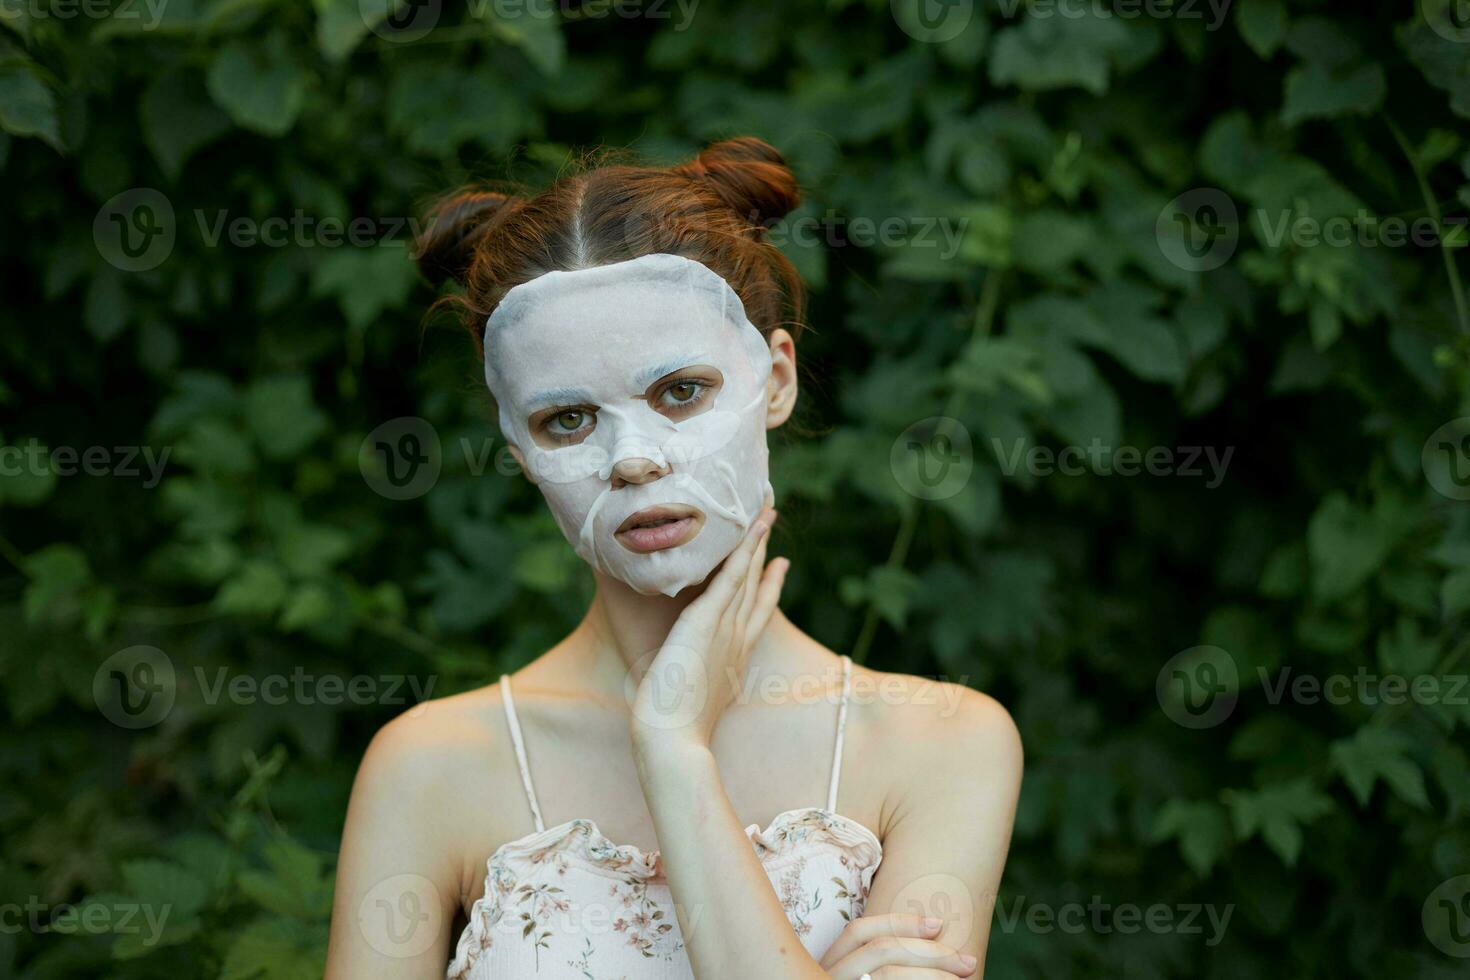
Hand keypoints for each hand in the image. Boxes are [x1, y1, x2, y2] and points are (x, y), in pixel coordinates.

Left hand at [630, 506, 786, 750]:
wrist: (673, 740)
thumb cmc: (671, 730)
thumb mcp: (683, 699)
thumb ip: (683, 682)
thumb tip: (665, 681)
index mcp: (734, 659)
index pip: (756, 614)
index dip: (768, 587)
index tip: (779, 565)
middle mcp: (737, 640)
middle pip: (757, 588)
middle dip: (766, 556)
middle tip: (773, 525)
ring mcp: (726, 628)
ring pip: (747, 576)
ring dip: (757, 541)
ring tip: (766, 511)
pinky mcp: (708, 620)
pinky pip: (732, 577)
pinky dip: (744, 551)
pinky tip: (752, 528)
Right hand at [819, 914, 978, 978]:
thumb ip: (878, 967)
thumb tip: (933, 937)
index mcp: (827, 964)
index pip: (860, 931)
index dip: (900, 923)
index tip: (938, 925)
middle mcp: (829, 978)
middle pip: (882, 951)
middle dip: (930, 952)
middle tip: (966, 961)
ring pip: (889, 974)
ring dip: (933, 975)